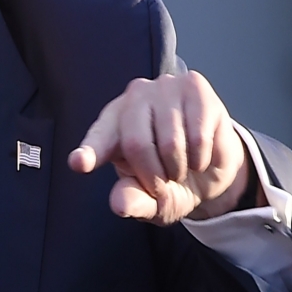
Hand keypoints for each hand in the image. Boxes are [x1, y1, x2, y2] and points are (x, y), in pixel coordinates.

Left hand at [67, 71, 250, 224]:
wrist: (212, 165)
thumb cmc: (172, 177)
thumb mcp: (152, 200)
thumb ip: (134, 202)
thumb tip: (120, 204)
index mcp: (111, 126)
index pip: (97, 139)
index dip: (88, 152)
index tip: (79, 163)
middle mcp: (133, 99)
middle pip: (136, 144)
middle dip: (155, 176)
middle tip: (165, 182)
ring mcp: (163, 88)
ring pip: (171, 142)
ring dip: (181, 167)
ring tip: (183, 166)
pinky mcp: (194, 87)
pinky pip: (198, 135)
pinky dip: (202, 157)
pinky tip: (200, 154)